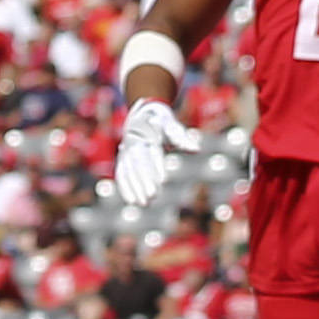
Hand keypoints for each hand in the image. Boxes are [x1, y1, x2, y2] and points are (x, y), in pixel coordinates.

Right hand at [111, 98, 190, 214]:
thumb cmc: (160, 120)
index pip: (152, 151)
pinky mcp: (122, 159)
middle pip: (139, 163)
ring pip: (129, 171)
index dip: (157, 166)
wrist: (141, 114)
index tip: (163, 180)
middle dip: (145, 180)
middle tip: (153, 196)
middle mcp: (134, 143)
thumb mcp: (171, 125)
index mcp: (147, 133)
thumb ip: (181, 137)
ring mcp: (126, 152)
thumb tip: (196, 149)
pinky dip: (125, 187)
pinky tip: (132, 201)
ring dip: (135, 188)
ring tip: (144, 204)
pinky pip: (122, 174)